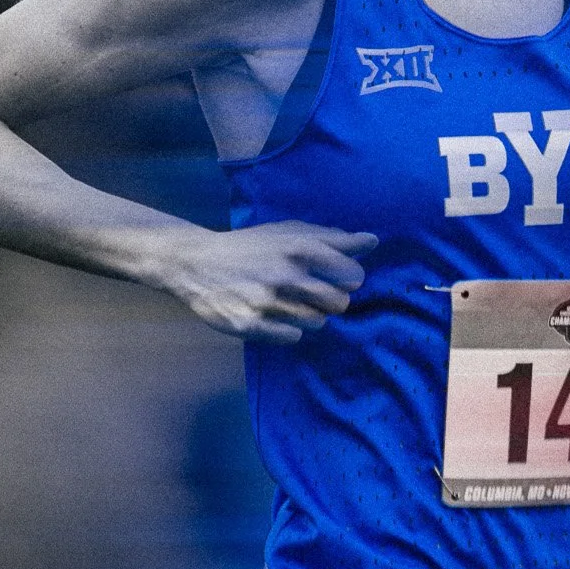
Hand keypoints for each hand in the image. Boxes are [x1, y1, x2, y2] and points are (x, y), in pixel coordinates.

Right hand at [158, 221, 377, 342]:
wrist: (196, 263)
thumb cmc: (252, 246)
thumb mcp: (290, 232)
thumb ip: (334, 237)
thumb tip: (373, 241)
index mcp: (300, 248)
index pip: (353, 274)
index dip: (348, 277)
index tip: (335, 276)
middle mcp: (286, 275)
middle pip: (340, 303)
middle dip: (333, 300)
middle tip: (314, 293)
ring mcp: (268, 302)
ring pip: (318, 322)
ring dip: (312, 315)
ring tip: (291, 303)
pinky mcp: (250, 325)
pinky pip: (292, 336)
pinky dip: (290, 329)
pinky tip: (276, 316)